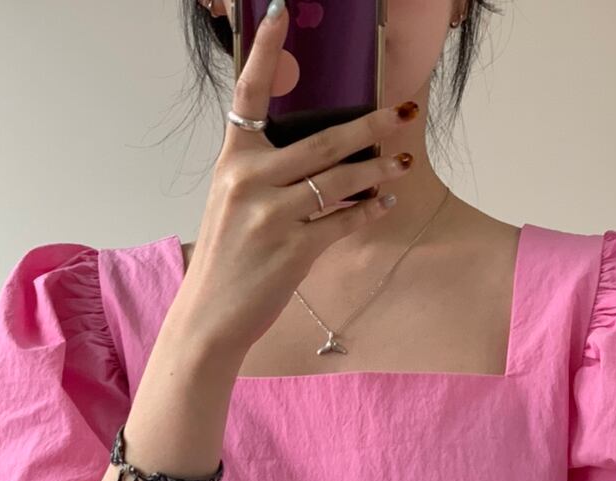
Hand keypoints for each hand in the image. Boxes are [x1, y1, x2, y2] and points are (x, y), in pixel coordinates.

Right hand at [170, 0, 415, 360]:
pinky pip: (342, 222)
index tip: (280, 10)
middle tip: (404, 111)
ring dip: (378, 170)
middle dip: (370, 125)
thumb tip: (322, 154)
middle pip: (321, 141)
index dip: (264, 50)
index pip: (249, 96)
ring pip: (338, 181)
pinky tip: (384, 202)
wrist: (211, 316)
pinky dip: (367, 211)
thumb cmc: (227, 260)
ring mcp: (271, 216)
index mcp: (232, 162)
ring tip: (402, 160)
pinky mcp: (292, 250)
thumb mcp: (232, 205)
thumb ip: (265, 174)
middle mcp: (249, 181)